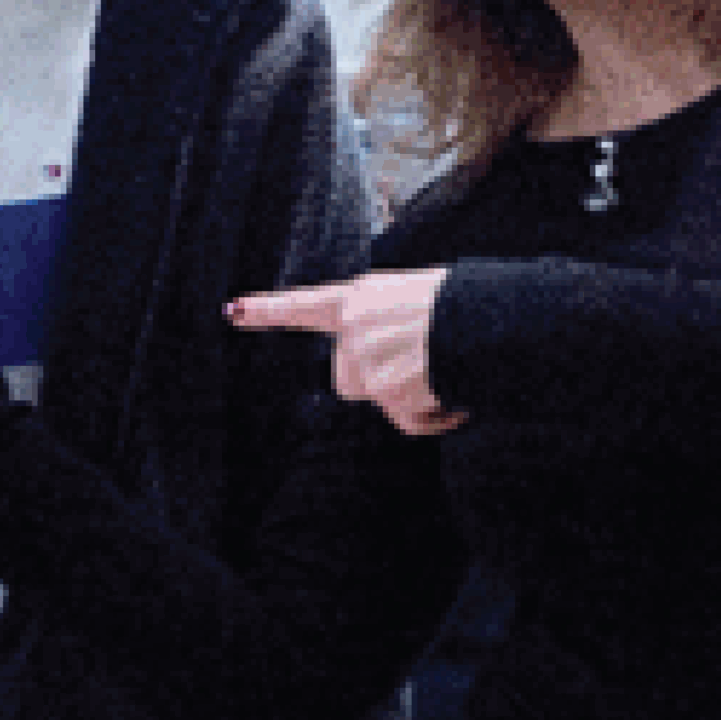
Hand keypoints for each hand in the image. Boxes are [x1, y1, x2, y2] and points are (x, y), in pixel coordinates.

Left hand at [226, 268, 465, 436]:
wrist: (489, 318)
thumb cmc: (464, 304)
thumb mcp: (413, 295)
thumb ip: (381, 322)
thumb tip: (380, 364)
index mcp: (359, 298)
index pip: (304, 305)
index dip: (267, 310)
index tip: (231, 310)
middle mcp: (353, 329)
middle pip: (348, 379)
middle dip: (380, 382)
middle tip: (421, 366)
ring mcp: (367, 362)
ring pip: (381, 402)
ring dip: (414, 400)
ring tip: (448, 374)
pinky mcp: (388, 392)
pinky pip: (408, 423)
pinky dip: (435, 418)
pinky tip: (456, 398)